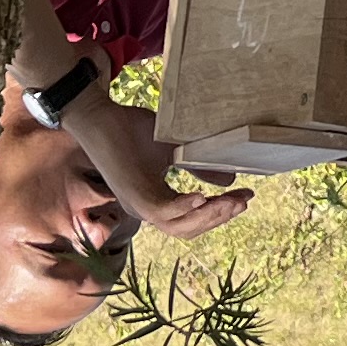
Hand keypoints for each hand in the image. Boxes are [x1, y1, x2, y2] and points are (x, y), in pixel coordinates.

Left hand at [64, 86, 252, 240]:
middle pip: (188, 229)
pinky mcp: (130, 194)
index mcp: (156, 201)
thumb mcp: (175, 150)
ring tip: (230, 203)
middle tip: (243, 202)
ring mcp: (137, 203)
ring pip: (177, 226)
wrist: (99, 116)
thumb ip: (199, 166)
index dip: (220, 213)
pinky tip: (201, 196)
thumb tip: (232, 178)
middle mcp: (146, 209)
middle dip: (219, 218)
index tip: (247, 197)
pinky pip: (160, 212)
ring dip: (206, 217)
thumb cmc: (132, 130)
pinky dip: (183, 207)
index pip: (192, 219)